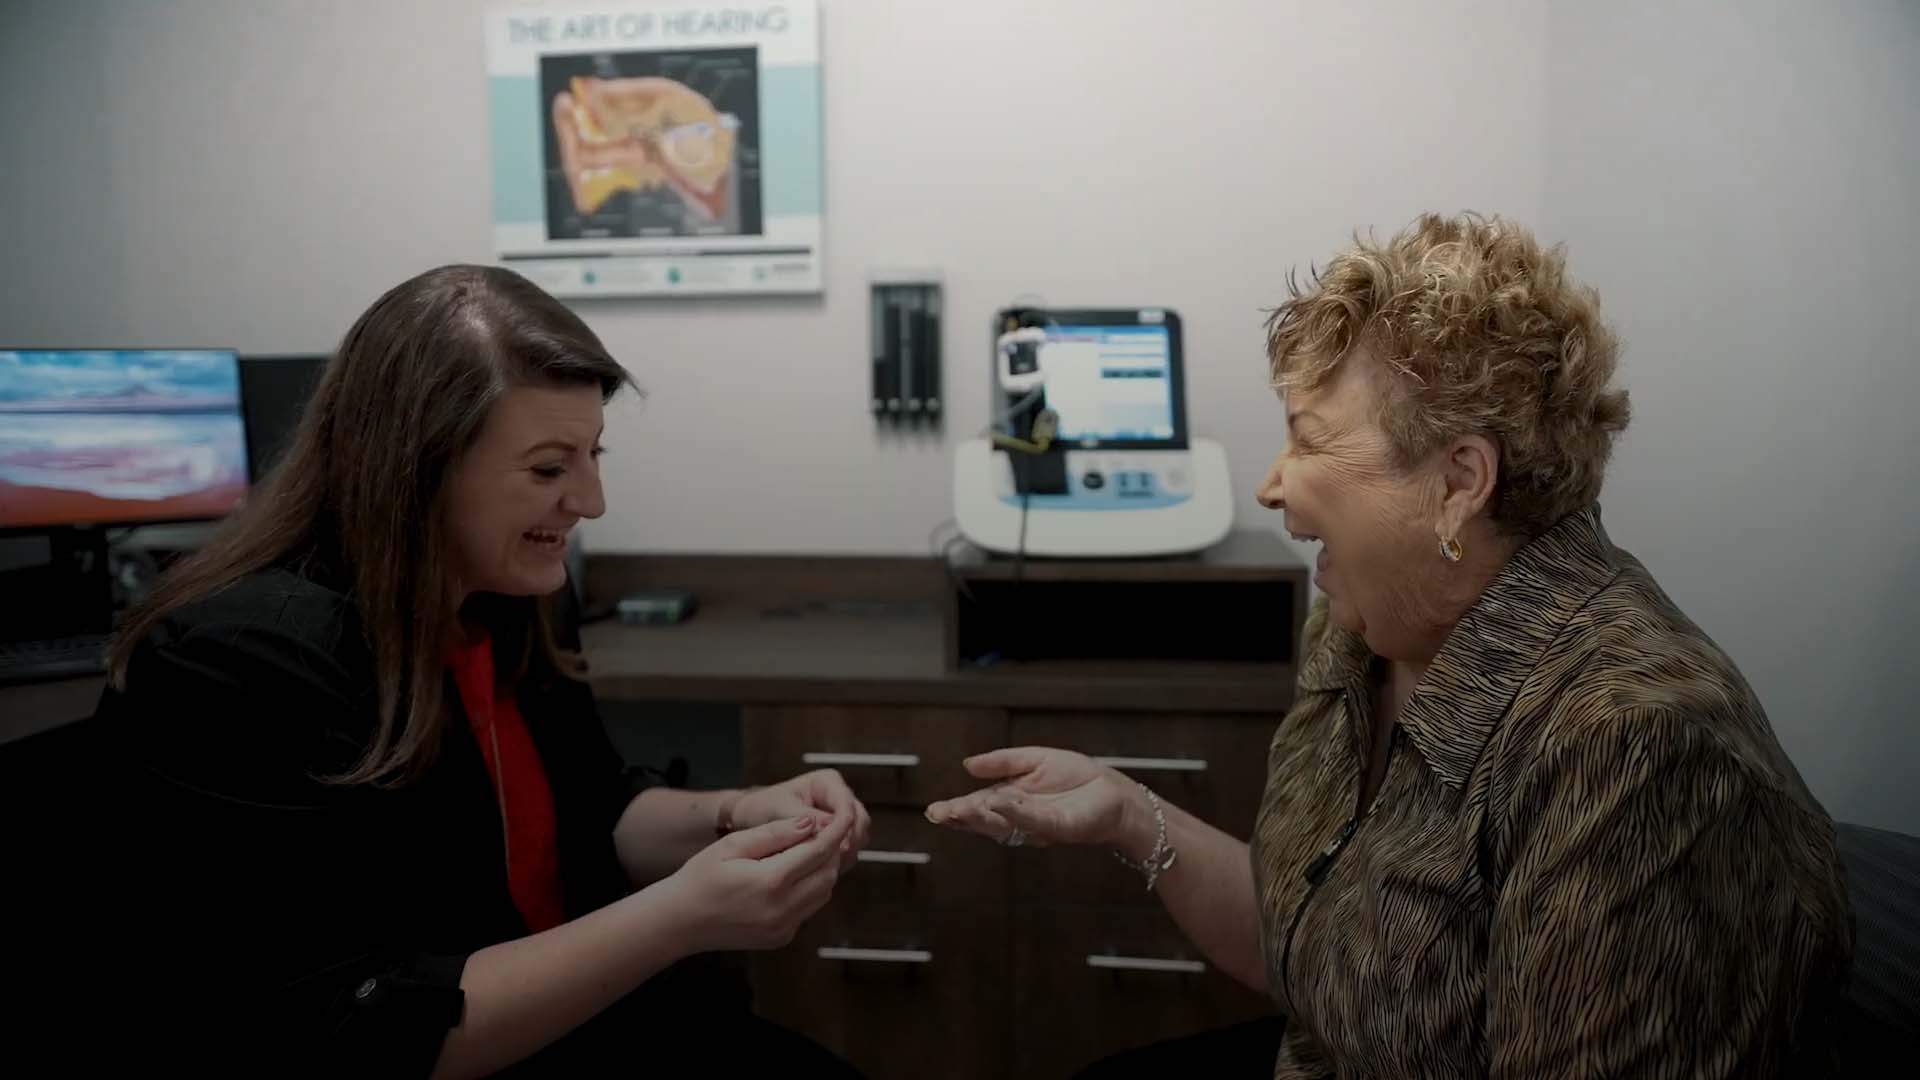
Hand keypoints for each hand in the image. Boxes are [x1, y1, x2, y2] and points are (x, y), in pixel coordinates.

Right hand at [664, 813, 850, 952]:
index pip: (818, 851)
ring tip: (805, 851)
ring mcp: (784, 928)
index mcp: (770, 881)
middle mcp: (782, 909)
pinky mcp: (782, 938)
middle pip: (828, 873)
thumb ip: (774, 833)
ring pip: (824, 893)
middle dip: (831, 850)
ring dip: (822, 870)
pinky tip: (791, 876)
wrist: (680, 921)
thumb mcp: (733, 845)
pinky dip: (810, 890)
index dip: (836, 830)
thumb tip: (811, 822)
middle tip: (824, 831)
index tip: (846, 814)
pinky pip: (809, 909)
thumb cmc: (700, 878)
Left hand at [729, 770, 871, 871]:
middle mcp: (838, 797)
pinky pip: (849, 849)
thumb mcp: (780, 809)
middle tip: (833, 859)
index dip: (844, 827)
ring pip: (858, 837)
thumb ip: (803, 817)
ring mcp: (840, 817)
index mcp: (827, 782)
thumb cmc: (762, 806)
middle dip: (849, 841)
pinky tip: (823, 868)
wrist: (751, 818)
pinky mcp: (838, 835)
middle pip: (860, 822)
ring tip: (825, 866)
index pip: (847, 805)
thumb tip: (828, 827)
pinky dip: (840, 860)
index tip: (836, 844)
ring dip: (846, 853)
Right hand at [924, 747, 1152, 856]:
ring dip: (981, 818)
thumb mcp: (1033, 760)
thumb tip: (968, 765)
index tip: (935, 810)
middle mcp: (1019, 817)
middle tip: (939, 814)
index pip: (977, 808)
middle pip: (984, 821)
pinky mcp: (1060, 827)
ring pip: (1004, 825)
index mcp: (1010, 800)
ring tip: (960, 809)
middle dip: (962, 818)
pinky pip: (1034, 820)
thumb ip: (1001, 762)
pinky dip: (1016, 812)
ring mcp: (1037, 825)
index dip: (956, 810)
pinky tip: (999, 802)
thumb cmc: (1077, 778)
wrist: (1114, 793)